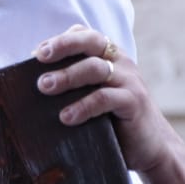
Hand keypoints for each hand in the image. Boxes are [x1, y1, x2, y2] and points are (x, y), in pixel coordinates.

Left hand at [33, 25, 184, 183]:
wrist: (152, 149)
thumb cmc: (114, 122)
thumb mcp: (94, 97)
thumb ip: (75, 85)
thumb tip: (32, 84)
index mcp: (110, 56)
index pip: (85, 35)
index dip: (60, 40)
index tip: (36, 53)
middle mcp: (121, 63)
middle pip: (91, 42)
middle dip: (63, 46)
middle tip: (38, 59)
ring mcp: (129, 81)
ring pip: (96, 68)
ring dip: (68, 76)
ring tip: (44, 87)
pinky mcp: (134, 103)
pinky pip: (106, 98)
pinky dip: (84, 105)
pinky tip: (66, 117)